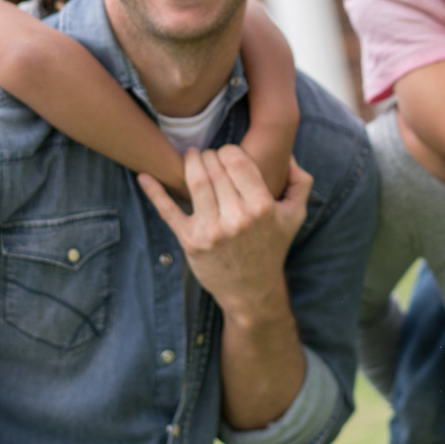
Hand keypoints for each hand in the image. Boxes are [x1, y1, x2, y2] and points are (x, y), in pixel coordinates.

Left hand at [138, 146, 310, 324]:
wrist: (252, 292)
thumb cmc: (272, 248)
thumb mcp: (295, 216)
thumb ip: (300, 182)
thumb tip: (288, 154)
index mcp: (262, 207)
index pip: (237, 161)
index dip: (229, 151)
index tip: (227, 155)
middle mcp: (237, 218)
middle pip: (215, 168)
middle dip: (209, 155)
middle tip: (208, 155)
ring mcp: (211, 230)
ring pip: (195, 182)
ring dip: (190, 163)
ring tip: (191, 157)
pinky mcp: (190, 241)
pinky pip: (168, 211)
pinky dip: (154, 192)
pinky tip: (144, 176)